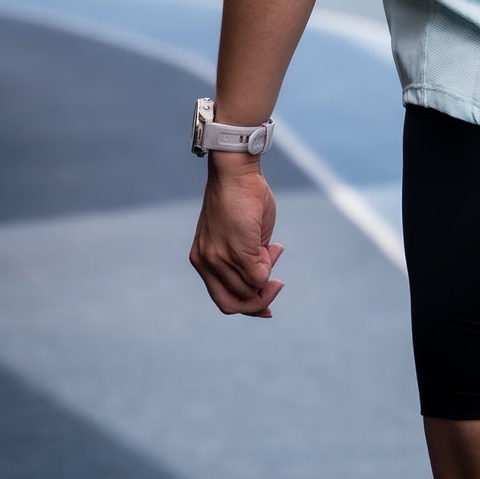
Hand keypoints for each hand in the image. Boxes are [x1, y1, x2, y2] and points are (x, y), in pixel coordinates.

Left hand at [189, 158, 284, 317]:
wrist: (235, 172)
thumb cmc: (242, 198)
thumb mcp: (241, 236)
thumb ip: (248, 261)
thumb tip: (264, 281)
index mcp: (202, 259)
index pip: (222, 299)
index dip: (247, 306)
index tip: (267, 306)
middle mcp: (206, 263)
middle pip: (233, 304)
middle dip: (259, 301)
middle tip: (277, 283)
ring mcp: (219, 259)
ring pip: (250, 290)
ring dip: (267, 274)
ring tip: (271, 248)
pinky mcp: (237, 252)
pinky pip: (259, 277)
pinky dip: (270, 265)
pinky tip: (272, 245)